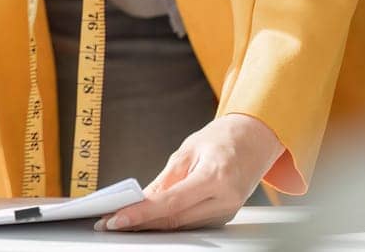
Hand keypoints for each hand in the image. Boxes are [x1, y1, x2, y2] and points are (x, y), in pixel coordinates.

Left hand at [98, 113, 284, 230]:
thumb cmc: (222, 139)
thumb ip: (165, 178)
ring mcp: (227, 211)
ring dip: (151, 224)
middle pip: (175, 219)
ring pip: (182, 225)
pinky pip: (191, 222)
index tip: (117, 218)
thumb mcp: (188, 150)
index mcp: (216, 177)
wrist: (255, 140)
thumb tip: (140, 199)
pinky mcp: (225, 216)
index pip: (171, 202)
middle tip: (110, 222)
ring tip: (122, 220)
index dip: (142, 213)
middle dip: (140, 222)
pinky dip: (168, 221)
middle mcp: (225, 200)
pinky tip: (148, 218)